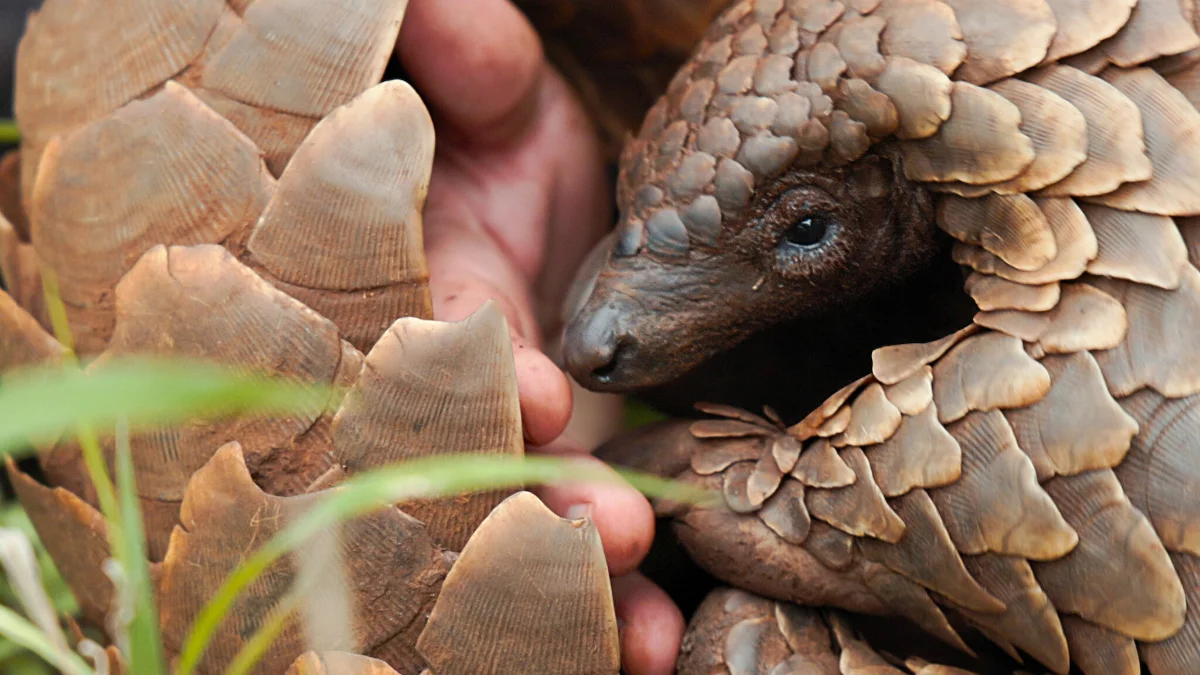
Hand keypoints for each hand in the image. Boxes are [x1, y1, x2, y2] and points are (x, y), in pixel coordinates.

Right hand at [395, 1, 683, 672]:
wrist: (518, 182)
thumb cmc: (484, 129)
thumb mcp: (479, 89)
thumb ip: (453, 58)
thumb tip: (456, 28)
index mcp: (432, 276)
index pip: (438, 324)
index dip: (474, 362)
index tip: (537, 392)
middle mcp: (463, 371)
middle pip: (483, 453)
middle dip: (538, 495)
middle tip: (608, 539)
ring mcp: (514, 424)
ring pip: (533, 515)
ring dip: (581, 576)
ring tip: (644, 635)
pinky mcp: (571, 452)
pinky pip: (585, 531)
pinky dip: (616, 595)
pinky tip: (663, 647)